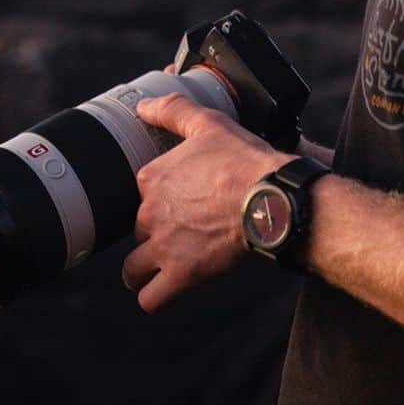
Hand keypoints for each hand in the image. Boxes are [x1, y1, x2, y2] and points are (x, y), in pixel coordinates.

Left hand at [120, 92, 280, 312]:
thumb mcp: (208, 124)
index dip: (160, 198)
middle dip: (154, 234)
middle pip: (138, 231)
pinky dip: (155, 297)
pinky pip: (150, 299)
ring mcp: (163, 246)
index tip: (181, 201)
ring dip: (142, 271)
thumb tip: (143, 105)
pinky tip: (166, 289)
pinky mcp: (180, 275)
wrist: (271, 197)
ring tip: (162, 267)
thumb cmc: (245, 160)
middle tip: (183, 232)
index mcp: (152, 178)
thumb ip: (172, 111)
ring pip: (132, 270)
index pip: (140, 194)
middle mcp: (150, 213)